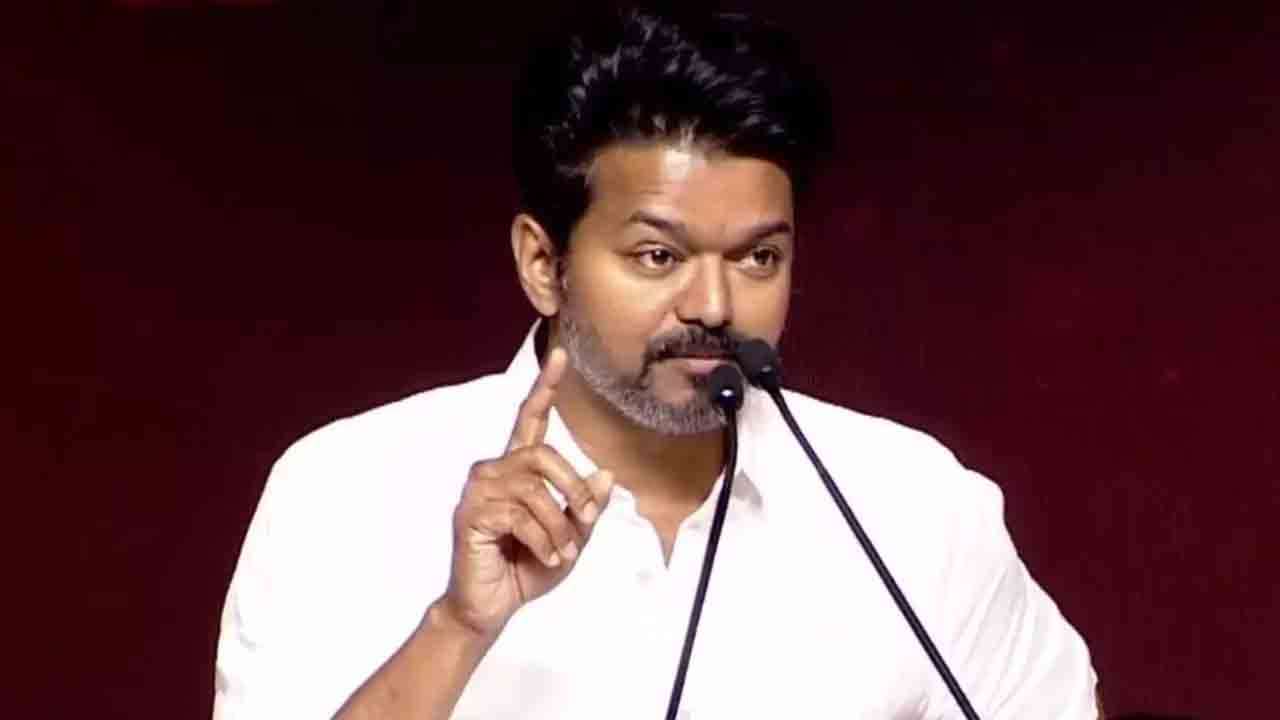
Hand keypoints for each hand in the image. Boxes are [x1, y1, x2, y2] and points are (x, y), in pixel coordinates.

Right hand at [437, 347, 612, 639]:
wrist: (490, 605)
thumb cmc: (526, 568)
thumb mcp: (570, 537)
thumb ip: (585, 506)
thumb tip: (605, 473)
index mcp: (518, 469)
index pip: (531, 419)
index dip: (545, 386)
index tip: (560, 354)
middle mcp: (494, 470)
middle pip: (543, 453)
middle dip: (573, 487)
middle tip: (586, 520)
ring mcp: (479, 491)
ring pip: (535, 489)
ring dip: (559, 526)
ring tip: (562, 552)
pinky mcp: (471, 514)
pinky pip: (520, 516)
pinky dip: (543, 540)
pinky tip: (546, 557)